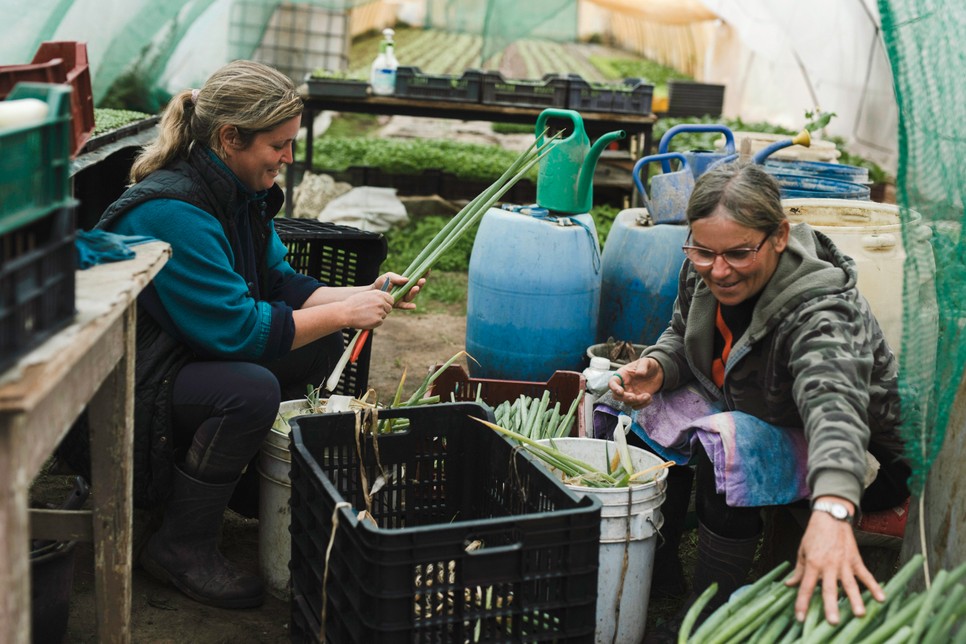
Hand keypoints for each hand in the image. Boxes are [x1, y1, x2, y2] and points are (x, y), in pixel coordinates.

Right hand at [343, 289, 393, 329]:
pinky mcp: (378, 320)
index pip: (391, 299)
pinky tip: (366, 319)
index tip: (382, 305)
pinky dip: (375, 322)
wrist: (346, 312)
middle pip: (389, 308)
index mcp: (379, 294)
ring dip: (378, 316)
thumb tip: (385, 299)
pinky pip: (380, 322)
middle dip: (384, 310)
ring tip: (367, 315)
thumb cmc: (354, 303)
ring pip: (384, 315)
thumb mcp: (366, 295)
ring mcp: (380, 311)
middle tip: (373, 312)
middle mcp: (381, 302)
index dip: (387, 303)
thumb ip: (376, 296)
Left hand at [375, 272, 425, 310]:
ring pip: (411, 296)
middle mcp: (406, 290)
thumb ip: (397, 277)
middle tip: (422, 280)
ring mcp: (402, 298)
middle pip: (416, 288)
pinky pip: (404, 306)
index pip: (417, 278)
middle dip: (420, 284)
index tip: (428, 269)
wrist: (372, 292)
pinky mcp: (397, 304)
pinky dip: (408, 306)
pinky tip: (413, 306)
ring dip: (414, 292)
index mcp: (406, 282)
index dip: (423, 274)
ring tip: (415, 288)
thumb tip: (406, 280)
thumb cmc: (381, 282)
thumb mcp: (388, 276)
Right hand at [608, 357, 663, 408]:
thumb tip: (640, 373)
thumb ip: (642, 366)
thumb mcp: (646, 362)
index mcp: (622, 375)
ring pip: (627, 402)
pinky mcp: (637, 399)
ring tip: (648, 396)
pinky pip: (636, 406)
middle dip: (625, 398)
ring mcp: (630, 393)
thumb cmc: (648, 365)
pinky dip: (642, 405)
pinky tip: (650, 398)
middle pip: (617, 396)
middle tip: (635, 397)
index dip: (614, 388)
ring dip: (637, 402)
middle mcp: (624, 385)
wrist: (657, 372)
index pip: (612, 382)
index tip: (621, 392)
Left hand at [785, 496, 883, 624]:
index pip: (806, 587)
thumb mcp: (802, 551)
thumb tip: (790, 585)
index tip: (800, 618)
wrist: (831, 517)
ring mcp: (844, 563)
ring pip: (850, 585)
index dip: (802, 603)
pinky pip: (866, 575)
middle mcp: (829, 566)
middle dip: (831, 606)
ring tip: (860, 615)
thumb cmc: (814, 534)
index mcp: (813, 564)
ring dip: (855, 600)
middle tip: (833, 622)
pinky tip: (881, 598)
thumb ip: (799, 571)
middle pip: (830, 589)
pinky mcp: (856, 560)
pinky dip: (874, 587)